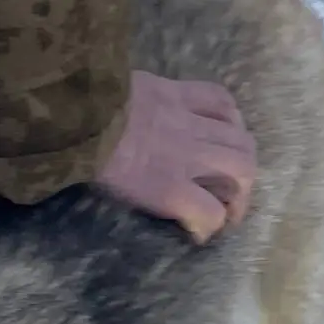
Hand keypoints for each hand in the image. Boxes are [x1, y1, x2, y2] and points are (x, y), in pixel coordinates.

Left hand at [97, 71, 256, 243]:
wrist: (80, 113)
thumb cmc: (93, 163)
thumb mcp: (124, 198)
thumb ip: (159, 203)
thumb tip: (181, 209)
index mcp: (169, 189)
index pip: (211, 214)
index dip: (211, 226)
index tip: (202, 231)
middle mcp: (189, 157)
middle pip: (242, 171)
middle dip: (243, 194)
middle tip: (232, 203)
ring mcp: (190, 121)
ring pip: (240, 138)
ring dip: (243, 158)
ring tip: (233, 167)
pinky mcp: (182, 92)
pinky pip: (222, 100)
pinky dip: (231, 115)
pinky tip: (226, 126)